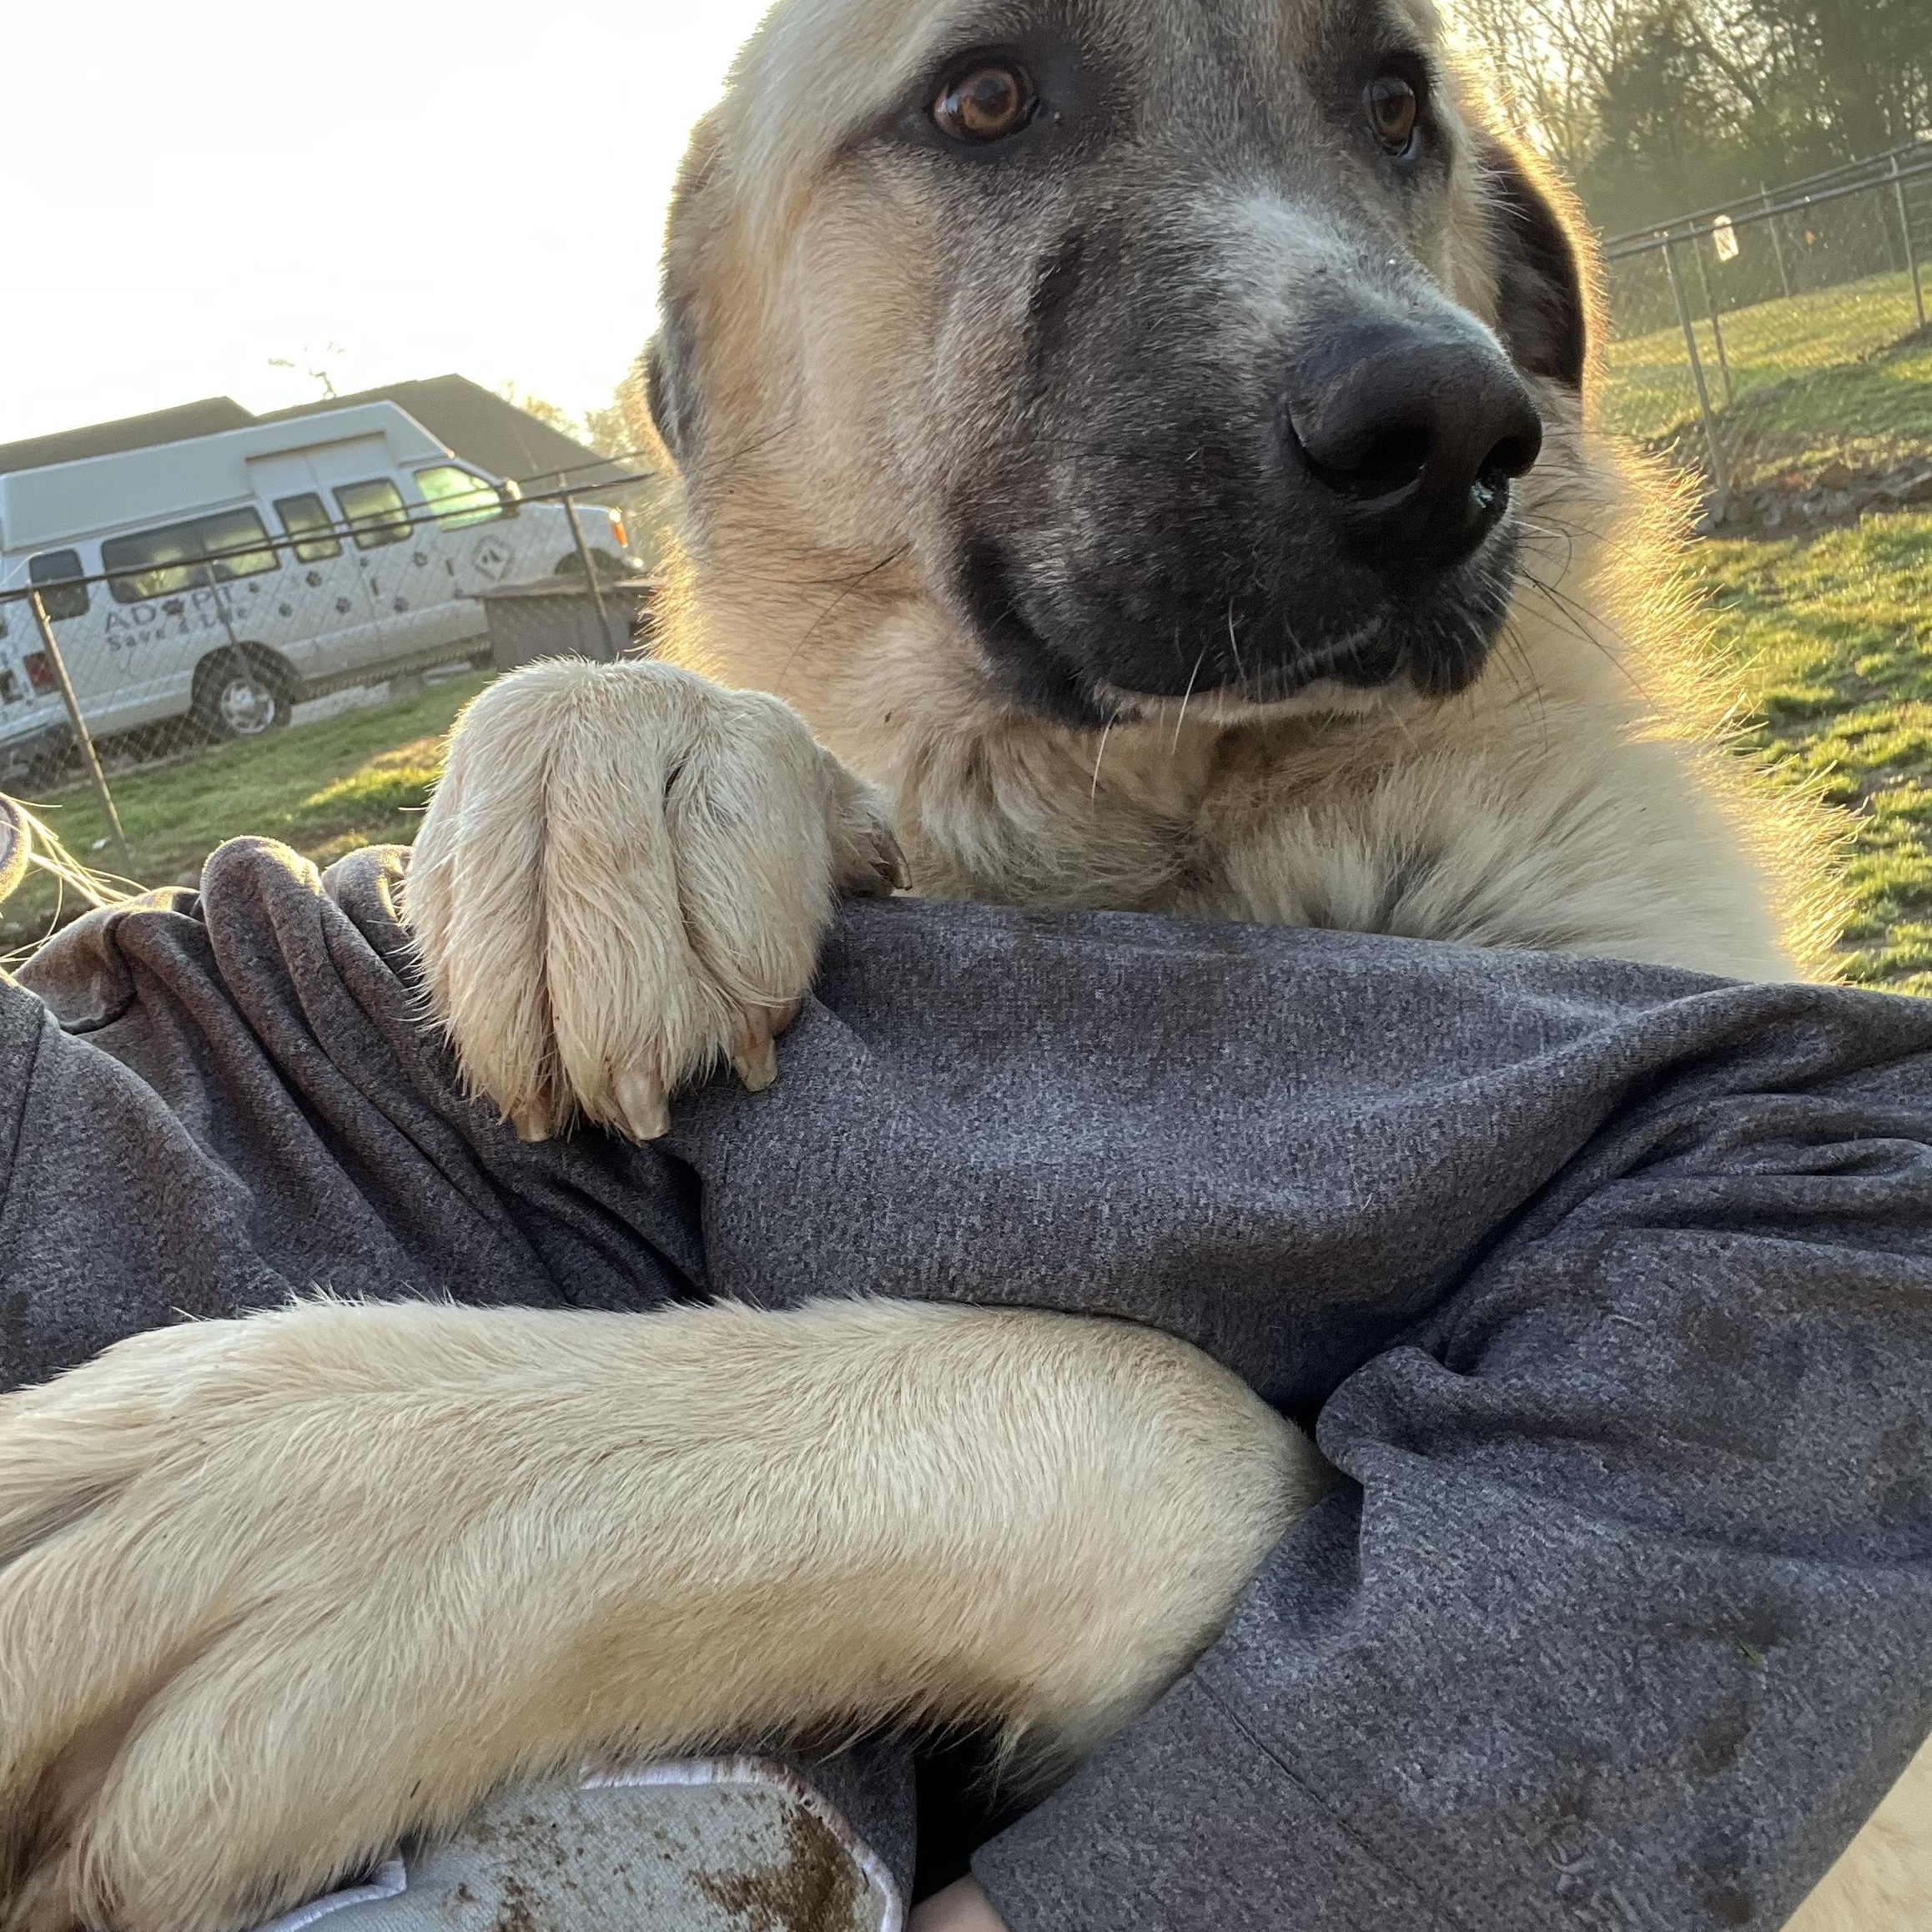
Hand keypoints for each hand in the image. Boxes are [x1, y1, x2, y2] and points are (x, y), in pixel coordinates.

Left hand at [0, 1296, 1312, 1931]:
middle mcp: (192, 1453)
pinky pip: (125, 1873)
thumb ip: (161, 1508)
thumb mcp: (338, 1430)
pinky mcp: (338, 1700)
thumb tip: (52, 1647)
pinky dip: (127, 1890)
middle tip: (46, 1818)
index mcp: (181, 1385)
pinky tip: (221, 1882)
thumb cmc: (586, 1465)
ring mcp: (261, 1566)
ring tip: (103, 1854)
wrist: (810, 1467)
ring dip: (35, 1837)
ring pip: (0, 1736)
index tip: (19, 1741)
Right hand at [406, 657, 904, 1141]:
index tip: (750, 1061)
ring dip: (517, 1021)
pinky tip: (500, 1073)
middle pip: (611, 861)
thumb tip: (777, 1022)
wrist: (686, 767)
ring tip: (548, 1118)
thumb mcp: (841, 859)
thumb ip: (847, 894)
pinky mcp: (451, 793)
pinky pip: (443, 902)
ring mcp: (524, 742)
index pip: (736, 847)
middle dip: (617, 1007)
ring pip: (502, 885)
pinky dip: (461, 994)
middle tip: (636, 1112)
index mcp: (745, 730)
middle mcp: (625, 710)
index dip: (743, 964)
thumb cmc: (781, 856)